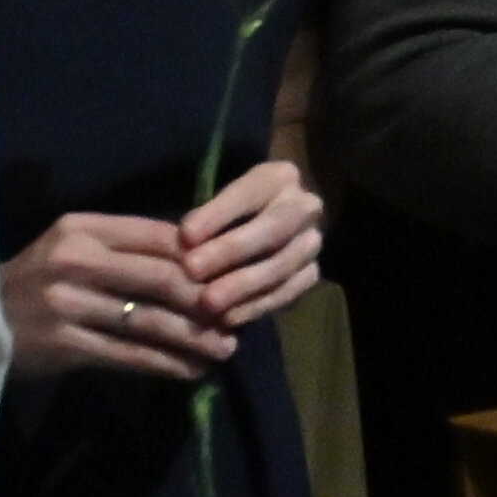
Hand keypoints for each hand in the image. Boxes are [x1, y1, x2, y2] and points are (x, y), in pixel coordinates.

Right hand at [0, 210, 220, 379]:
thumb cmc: (38, 282)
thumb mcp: (73, 249)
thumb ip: (125, 249)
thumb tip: (199, 256)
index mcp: (83, 229)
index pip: (159, 237)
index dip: (203, 259)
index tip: (234, 276)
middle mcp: (74, 260)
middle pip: (161, 278)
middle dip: (206, 301)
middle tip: (237, 317)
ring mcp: (67, 303)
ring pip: (149, 320)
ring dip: (193, 337)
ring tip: (225, 348)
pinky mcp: (63, 344)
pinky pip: (128, 354)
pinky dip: (165, 364)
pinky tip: (190, 370)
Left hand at [180, 156, 325, 336]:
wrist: (255, 232)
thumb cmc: (222, 215)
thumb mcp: (214, 203)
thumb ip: (202, 220)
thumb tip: (183, 244)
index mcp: (280, 176)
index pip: (250, 192)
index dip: (218, 214)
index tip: (184, 235)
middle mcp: (305, 206)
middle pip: (273, 228)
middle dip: (231, 250)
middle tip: (192, 270)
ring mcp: (312, 242)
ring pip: (282, 265)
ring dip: (243, 285)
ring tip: (207, 304)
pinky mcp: (311, 274)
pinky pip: (288, 293)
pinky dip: (257, 306)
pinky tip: (228, 319)